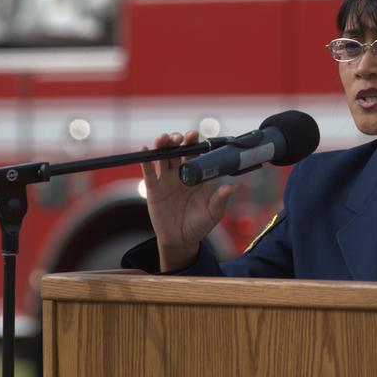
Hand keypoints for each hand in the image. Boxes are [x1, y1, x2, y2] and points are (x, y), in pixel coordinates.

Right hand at [141, 130, 233, 271]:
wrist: (181, 240)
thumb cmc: (199, 225)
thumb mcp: (212, 214)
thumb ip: (220, 200)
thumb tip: (231, 187)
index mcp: (197, 175)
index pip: (195, 154)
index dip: (194, 143)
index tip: (194, 135)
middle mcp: (181, 173)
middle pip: (177, 151)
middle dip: (177, 140)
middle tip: (179, 138)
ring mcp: (166, 179)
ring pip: (162, 157)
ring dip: (162, 145)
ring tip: (163, 138)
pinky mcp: (153, 188)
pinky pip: (148, 171)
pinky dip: (145, 159)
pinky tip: (145, 148)